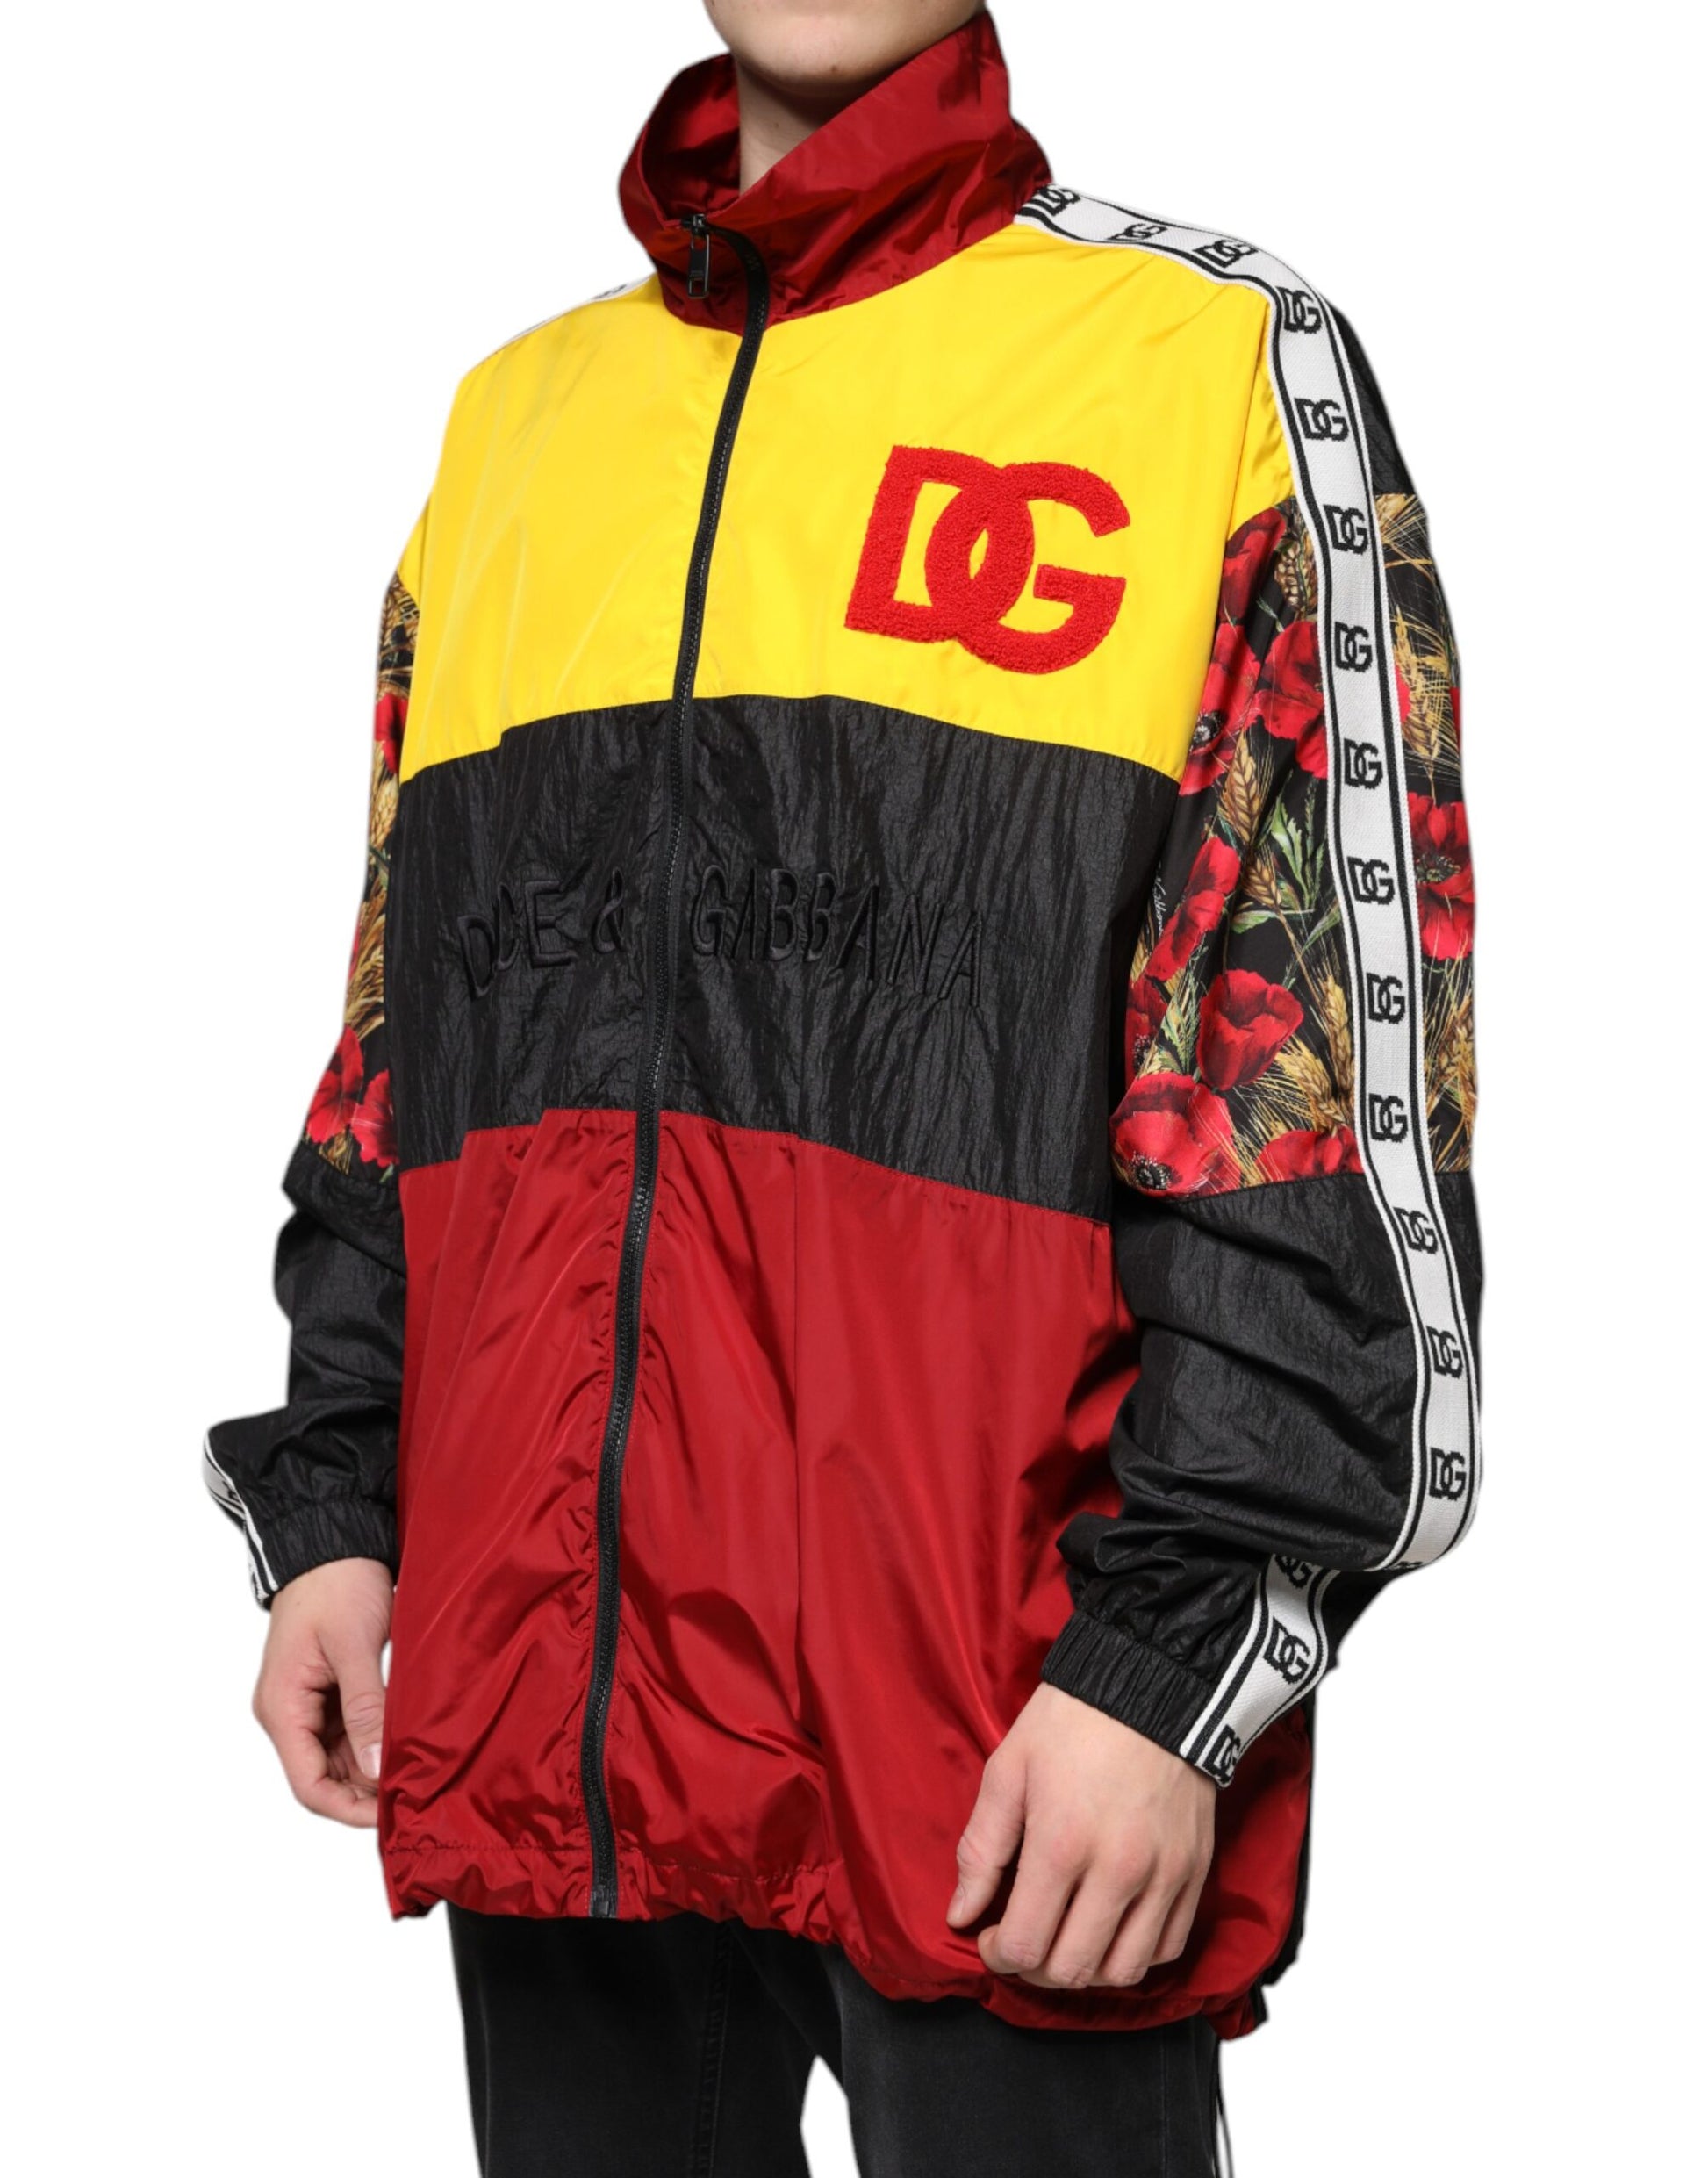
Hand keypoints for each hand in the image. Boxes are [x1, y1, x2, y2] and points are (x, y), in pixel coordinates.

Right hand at [252, 1557, 393, 1827]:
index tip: (388, 1816)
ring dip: (371, 1769)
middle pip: (322, 1777)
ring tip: (416, 1776)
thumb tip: (375, 1767)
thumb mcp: (354, 1646)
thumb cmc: (337, 1585)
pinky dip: (373, 1743)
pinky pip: (348, 1733)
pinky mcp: (328, 1691)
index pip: (308, 1784)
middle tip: (414, 1798)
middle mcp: (288, 1712)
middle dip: (363, 1793)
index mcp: (282, 1707)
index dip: (347, 1809)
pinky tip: (404, 1746)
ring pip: (338, 1758)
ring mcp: (308, 1704)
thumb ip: (364, 1707)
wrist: (333, 1542)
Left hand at [946, 1682, 1215, 1989]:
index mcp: (1062, 1845)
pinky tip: (1111, 1928)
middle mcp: (1118, 1872)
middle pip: (1073, 1970)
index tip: (990, 1937)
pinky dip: (1136, 1954)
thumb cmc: (1072, 1722)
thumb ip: (981, 1849)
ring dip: (1086, 1970)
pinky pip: (1168, 1948)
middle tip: (1022, 1941)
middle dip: (1035, 1969)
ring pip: (1124, 1972)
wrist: (1153, 1685)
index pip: (1026, 1946)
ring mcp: (1164, 1877)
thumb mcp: (1008, 1770)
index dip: (998, 1955)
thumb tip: (962, 1913)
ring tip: (1065, 1939)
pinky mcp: (1195, 1873)